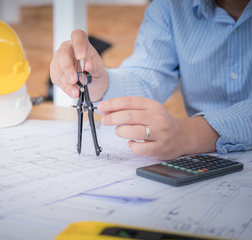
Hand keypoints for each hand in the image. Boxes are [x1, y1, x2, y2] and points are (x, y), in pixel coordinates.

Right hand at [50, 29, 108, 101]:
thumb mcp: (98, 67)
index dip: (78, 45)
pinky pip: (57, 79)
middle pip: (63, 54)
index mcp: (80, 42)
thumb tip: (87, 65)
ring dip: (66, 82)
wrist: (90, 79)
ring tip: (76, 92)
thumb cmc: (94, 68)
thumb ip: (94, 66)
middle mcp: (67, 48)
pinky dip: (65, 87)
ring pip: (58, 69)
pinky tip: (72, 92)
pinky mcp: (55, 71)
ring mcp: (59, 59)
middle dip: (67, 68)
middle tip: (74, 79)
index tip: (81, 56)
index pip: (77, 36)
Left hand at [98, 96, 218, 159]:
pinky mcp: (160, 148)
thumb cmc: (159, 123)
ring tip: (119, 131)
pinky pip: (139, 148)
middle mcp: (157, 118)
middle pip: (129, 116)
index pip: (129, 102)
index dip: (112, 104)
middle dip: (112, 118)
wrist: (182, 136)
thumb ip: (128, 110)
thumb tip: (105, 111)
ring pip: (134, 132)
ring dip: (121, 131)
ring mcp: (160, 133)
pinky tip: (131, 143)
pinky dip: (131, 146)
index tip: (101, 107)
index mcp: (152, 106)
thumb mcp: (147, 111)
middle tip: (105, 121)